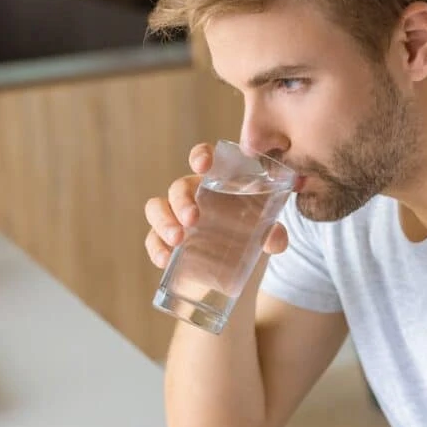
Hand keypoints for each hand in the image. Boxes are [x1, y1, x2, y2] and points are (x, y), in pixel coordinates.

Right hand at [143, 143, 288, 269]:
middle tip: (192, 220)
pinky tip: (165, 259)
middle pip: (178, 187)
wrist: (233, 270)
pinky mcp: (165, 241)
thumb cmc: (247, 237)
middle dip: (181, 201)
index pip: (204, 159)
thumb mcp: (264, 235)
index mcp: (215, 183)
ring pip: (156, 207)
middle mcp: (192, 195)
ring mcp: (175, 217)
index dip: (200, 156)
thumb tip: (275, 239)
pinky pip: (152, 239)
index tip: (202, 165)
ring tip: (177, 240)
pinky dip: (156, 248)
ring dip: (163, 221)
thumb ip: (273, 234)